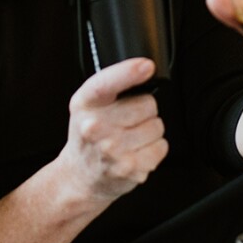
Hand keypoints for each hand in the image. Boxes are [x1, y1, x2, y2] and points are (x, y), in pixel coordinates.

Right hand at [57, 57, 168, 201]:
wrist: (80, 175)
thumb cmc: (88, 135)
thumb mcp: (87, 103)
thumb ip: (111, 84)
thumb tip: (145, 68)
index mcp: (85, 103)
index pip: (107, 83)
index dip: (129, 72)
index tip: (147, 66)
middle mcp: (95, 127)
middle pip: (147, 104)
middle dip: (145, 110)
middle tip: (127, 121)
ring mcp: (111, 149)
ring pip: (157, 126)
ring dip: (150, 131)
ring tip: (130, 139)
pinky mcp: (128, 168)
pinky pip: (162, 147)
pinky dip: (154, 149)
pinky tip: (136, 152)